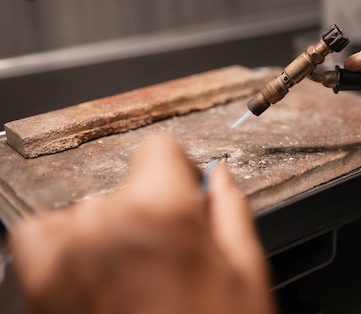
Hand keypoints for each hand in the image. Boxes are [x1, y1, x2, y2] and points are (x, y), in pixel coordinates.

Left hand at [9, 135, 275, 313]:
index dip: (178, 173)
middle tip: (166, 260)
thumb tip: (219, 178)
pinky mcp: (38, 286)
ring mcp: (63, 255)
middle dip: (147, 210)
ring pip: (85, 212)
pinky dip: (64, 246)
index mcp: (160, 212)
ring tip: (132, 280)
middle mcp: (103, 224)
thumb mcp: (246, 274)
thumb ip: (231, 211)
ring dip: (106, 231)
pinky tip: (94, 275)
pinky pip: (40, 238)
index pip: (158, 149)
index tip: (184, 197)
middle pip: (124, 187)